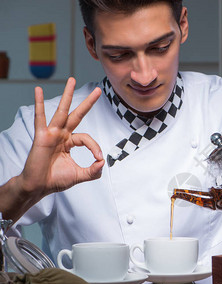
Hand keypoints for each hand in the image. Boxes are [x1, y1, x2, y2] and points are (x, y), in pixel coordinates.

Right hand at [19, 77, 103, 198]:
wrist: (38, 187)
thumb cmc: (55, 180)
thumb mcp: (79, 175)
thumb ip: (93, 171)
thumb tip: (103, 162)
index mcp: (70, 142)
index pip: (87, 138)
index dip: (95, 147)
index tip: (98, 158)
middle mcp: (62, 135)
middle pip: (77, 115)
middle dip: (87, 103)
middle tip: (98, 90)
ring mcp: (52, 133)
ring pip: (62, 111)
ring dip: (68, 95)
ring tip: (72, 79)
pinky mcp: (41, 136)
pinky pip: (40, 117)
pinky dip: (40, 103)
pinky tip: (39, 90)